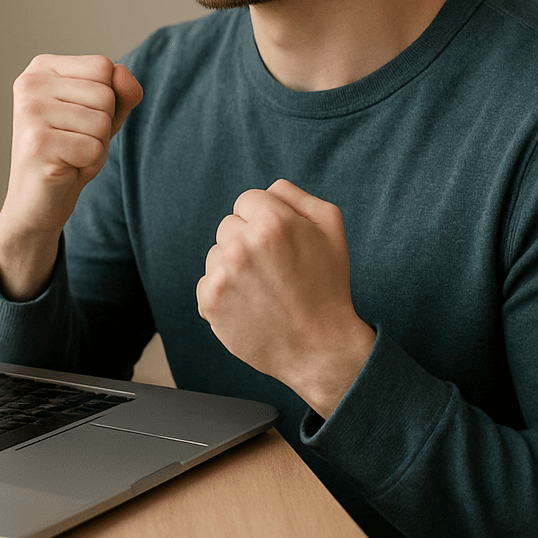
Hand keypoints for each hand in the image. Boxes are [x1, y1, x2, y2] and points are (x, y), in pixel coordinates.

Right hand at [0, 54, 141, 300]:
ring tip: (69, 154)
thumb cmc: (71, 151)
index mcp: (42, 68)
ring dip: (95, 146)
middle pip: (104, 94)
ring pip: (101, 123)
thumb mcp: (103, 114)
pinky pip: (93, 149)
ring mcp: (30, 112)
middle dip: (101, 126)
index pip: (104, 66)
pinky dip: (88, 164)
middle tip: (74, 141)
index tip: (79, 118)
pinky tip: (64, 167)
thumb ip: (120, 89)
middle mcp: (30, 84)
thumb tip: (123, 73)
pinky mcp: (36, 143)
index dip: (107, 100)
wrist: (38, 200)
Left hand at [196, 179, 375, 418]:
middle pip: (229, 225)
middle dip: (248, 241)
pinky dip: (224, 293)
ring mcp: (223, 274)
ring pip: (216, 253)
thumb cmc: (327, 284)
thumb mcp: (330, 227)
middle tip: (274, 269)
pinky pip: (206, 281)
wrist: (320, 348)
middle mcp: (242, 245)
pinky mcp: (209, 301)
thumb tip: (266, 189)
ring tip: (264, 289)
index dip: (264, 220)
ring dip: (234, 266)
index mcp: (272, 222)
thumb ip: (295, 196)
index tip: (279, 243)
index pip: (246, 200)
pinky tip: (250, 305)